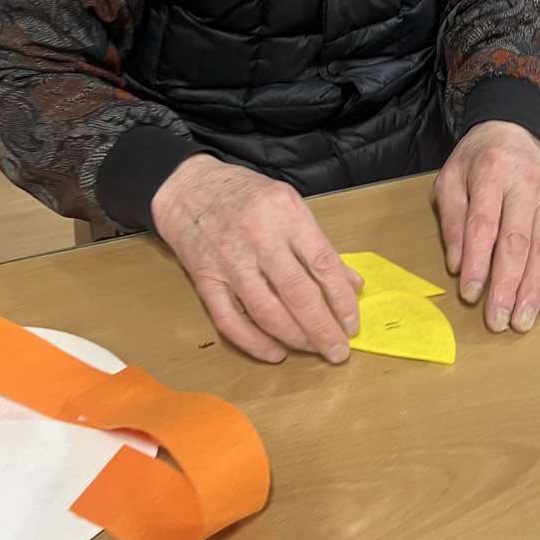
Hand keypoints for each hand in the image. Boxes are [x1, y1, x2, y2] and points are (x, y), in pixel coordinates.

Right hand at [151, 155, 361, 363]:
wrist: (188, 187)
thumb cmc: (244, 194)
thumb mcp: (289, 204)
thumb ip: (319, 245)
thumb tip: (351, 283)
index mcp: (284, 212)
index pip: (322, 263)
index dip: (342, 299)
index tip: (352, 323)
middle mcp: (257, 236)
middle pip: (296, 292)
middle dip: (322, 329)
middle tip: (338, 350)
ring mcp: (228, 259)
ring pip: (266, 311)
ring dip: (294, 338)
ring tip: (314, 349)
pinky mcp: (204, 278)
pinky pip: (230, 320)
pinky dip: (254, 342)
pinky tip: (275, 352)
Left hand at [432, 121, 539, 333]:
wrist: (513, 130)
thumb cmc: (476, 160)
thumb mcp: (450, 178)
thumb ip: (451, 219)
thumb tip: (457, 264)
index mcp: (491, 172)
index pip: (484, 224)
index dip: (478, 262)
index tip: (471, 293)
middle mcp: (525, 185)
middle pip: (518, 241)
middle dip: (509, 284)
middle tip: (500, 320)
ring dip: (534, 289)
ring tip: (523, 320)